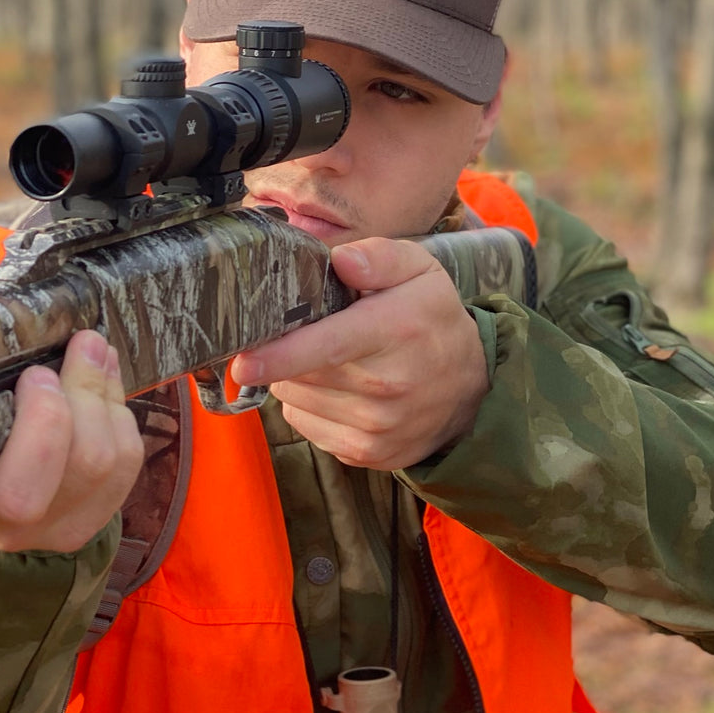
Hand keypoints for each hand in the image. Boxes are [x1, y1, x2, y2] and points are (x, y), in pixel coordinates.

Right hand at [0, 330, 143, 553]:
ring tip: (86, 346)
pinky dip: (117, 408)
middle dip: (46, 420)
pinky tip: (102, 373)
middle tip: (38, 372)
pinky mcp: (97, 515)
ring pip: (90, 468)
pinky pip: (124, 462)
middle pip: (26, 496)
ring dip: (94, 395)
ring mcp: (50, 531)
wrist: (5, 471)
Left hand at [230, 238, 489, 468]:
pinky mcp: (365, 455)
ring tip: (330, 363)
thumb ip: (380, 257)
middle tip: (307, 335)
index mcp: (396, 331)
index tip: (243, 363)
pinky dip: (309, 408)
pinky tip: (338, 393)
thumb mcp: (421, 272)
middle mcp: (386, 386)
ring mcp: (376, 428)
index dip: (281, 356)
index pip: (329, 347)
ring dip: (297, 381)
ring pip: (296, 401)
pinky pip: (306, 427)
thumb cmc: (433, 322)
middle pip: (300, 374)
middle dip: (286, 353)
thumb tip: (340, 260)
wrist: (470, 392)